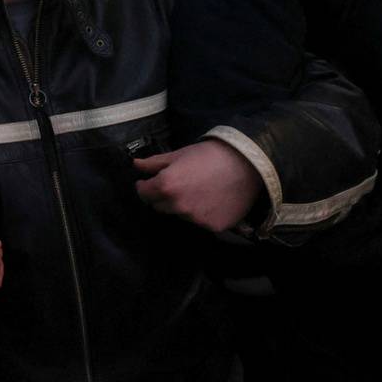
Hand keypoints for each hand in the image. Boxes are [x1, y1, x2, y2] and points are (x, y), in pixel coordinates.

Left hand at [133, 140, 262, 231]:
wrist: (246, 165)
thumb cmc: (209, 155)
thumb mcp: (178, 154)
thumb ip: (154, 163)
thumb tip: (135, 165)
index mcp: (166, 187)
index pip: (143, 194)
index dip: (144, 186)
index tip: (148, 182)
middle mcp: (178, 206)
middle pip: (160, 206)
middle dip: (162, 196)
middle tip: (177, 184)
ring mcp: (196, 219)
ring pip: (180, 214)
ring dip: (182, 205)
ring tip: (198, 189)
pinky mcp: (213, 227)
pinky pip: (200, 221)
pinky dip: (201, 213)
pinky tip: (211, 199)